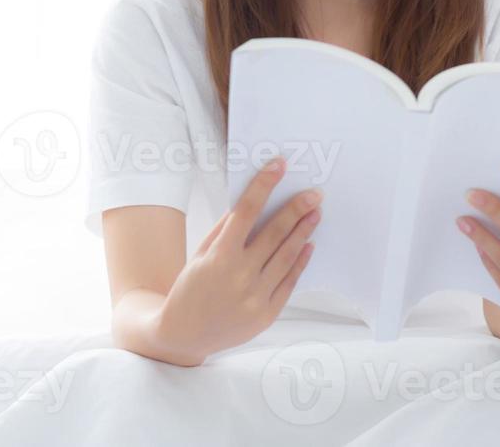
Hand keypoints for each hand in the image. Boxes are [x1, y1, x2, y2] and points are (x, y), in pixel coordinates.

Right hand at [155, 156, 321, 363]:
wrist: (184, 333)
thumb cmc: (190, 288)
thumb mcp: (200, 254)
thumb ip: (225, 230)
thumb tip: (248, 204)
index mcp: (219, 256)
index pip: (246, 211)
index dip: (263, 185)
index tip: (279, 166)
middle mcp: (240, 276)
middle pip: (275, 233)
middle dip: (296, 209)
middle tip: (314, 193)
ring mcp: (256, 297)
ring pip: (286, 256)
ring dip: (303, 232)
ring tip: (315, 213)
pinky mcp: (267, 314)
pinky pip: (289, 283)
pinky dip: (300, 262)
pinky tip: (308, 245)